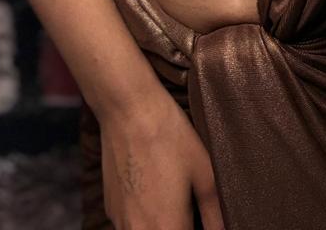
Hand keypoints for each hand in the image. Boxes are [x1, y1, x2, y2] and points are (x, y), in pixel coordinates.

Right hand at [99, 86, 224, 229]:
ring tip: (173, 198)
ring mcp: (119, 221)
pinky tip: (154, 192)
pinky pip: (131, 225)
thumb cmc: (169, 136)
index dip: (197, 229)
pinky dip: (145, 218)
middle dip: (181, 226)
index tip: (201, 218)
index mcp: (166, 227)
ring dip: (162, 224)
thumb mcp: (204, 173)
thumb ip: (215, 214)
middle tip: (191, 210)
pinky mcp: (110, 208)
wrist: (128, 109)